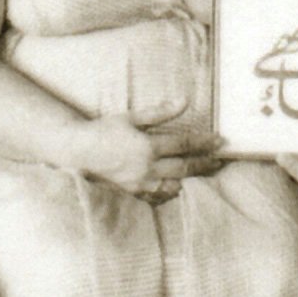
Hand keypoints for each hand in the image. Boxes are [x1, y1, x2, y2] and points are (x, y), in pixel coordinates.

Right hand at [73, 115, 221, 203]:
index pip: (184, 144)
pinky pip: (157, 196)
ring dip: (189, 179)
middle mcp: (146, 168)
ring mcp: (140, 183)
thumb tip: (184, 101)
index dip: (204, 142)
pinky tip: (176, 185)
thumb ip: (159, 112)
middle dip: (204, 163)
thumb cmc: (103, 130)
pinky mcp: (133, 192)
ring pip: (174, 185)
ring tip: (202, 172)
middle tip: (220, 160)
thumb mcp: (131, 117)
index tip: (220, 140)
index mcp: (147, 147)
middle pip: (184, 167)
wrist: (77, 151)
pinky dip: (170, 191)